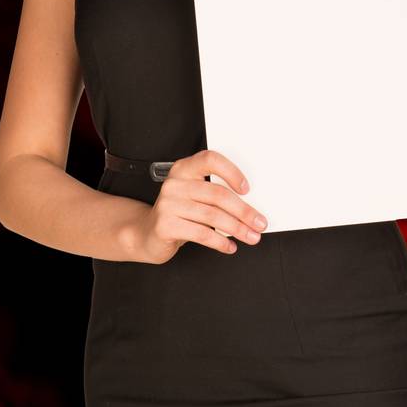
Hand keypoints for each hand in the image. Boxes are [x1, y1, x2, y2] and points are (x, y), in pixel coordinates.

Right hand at [129, 150, 268, 263]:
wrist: (146, 233)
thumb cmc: (179, 213)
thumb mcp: (195, 197)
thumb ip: (216, 194)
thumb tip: (251, 208)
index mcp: (184, 169)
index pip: (210, 160)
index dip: (232, 172)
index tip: (247, 189)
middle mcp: (175, 184)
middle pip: (218, 195)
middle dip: (244, 211)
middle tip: (260, 223)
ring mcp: (168, 204)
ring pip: (212, 216)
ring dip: (237, 229)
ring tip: (251, 237)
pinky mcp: (165, 225)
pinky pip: (201, 233)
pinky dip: (220, 242)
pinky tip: (229, 246)